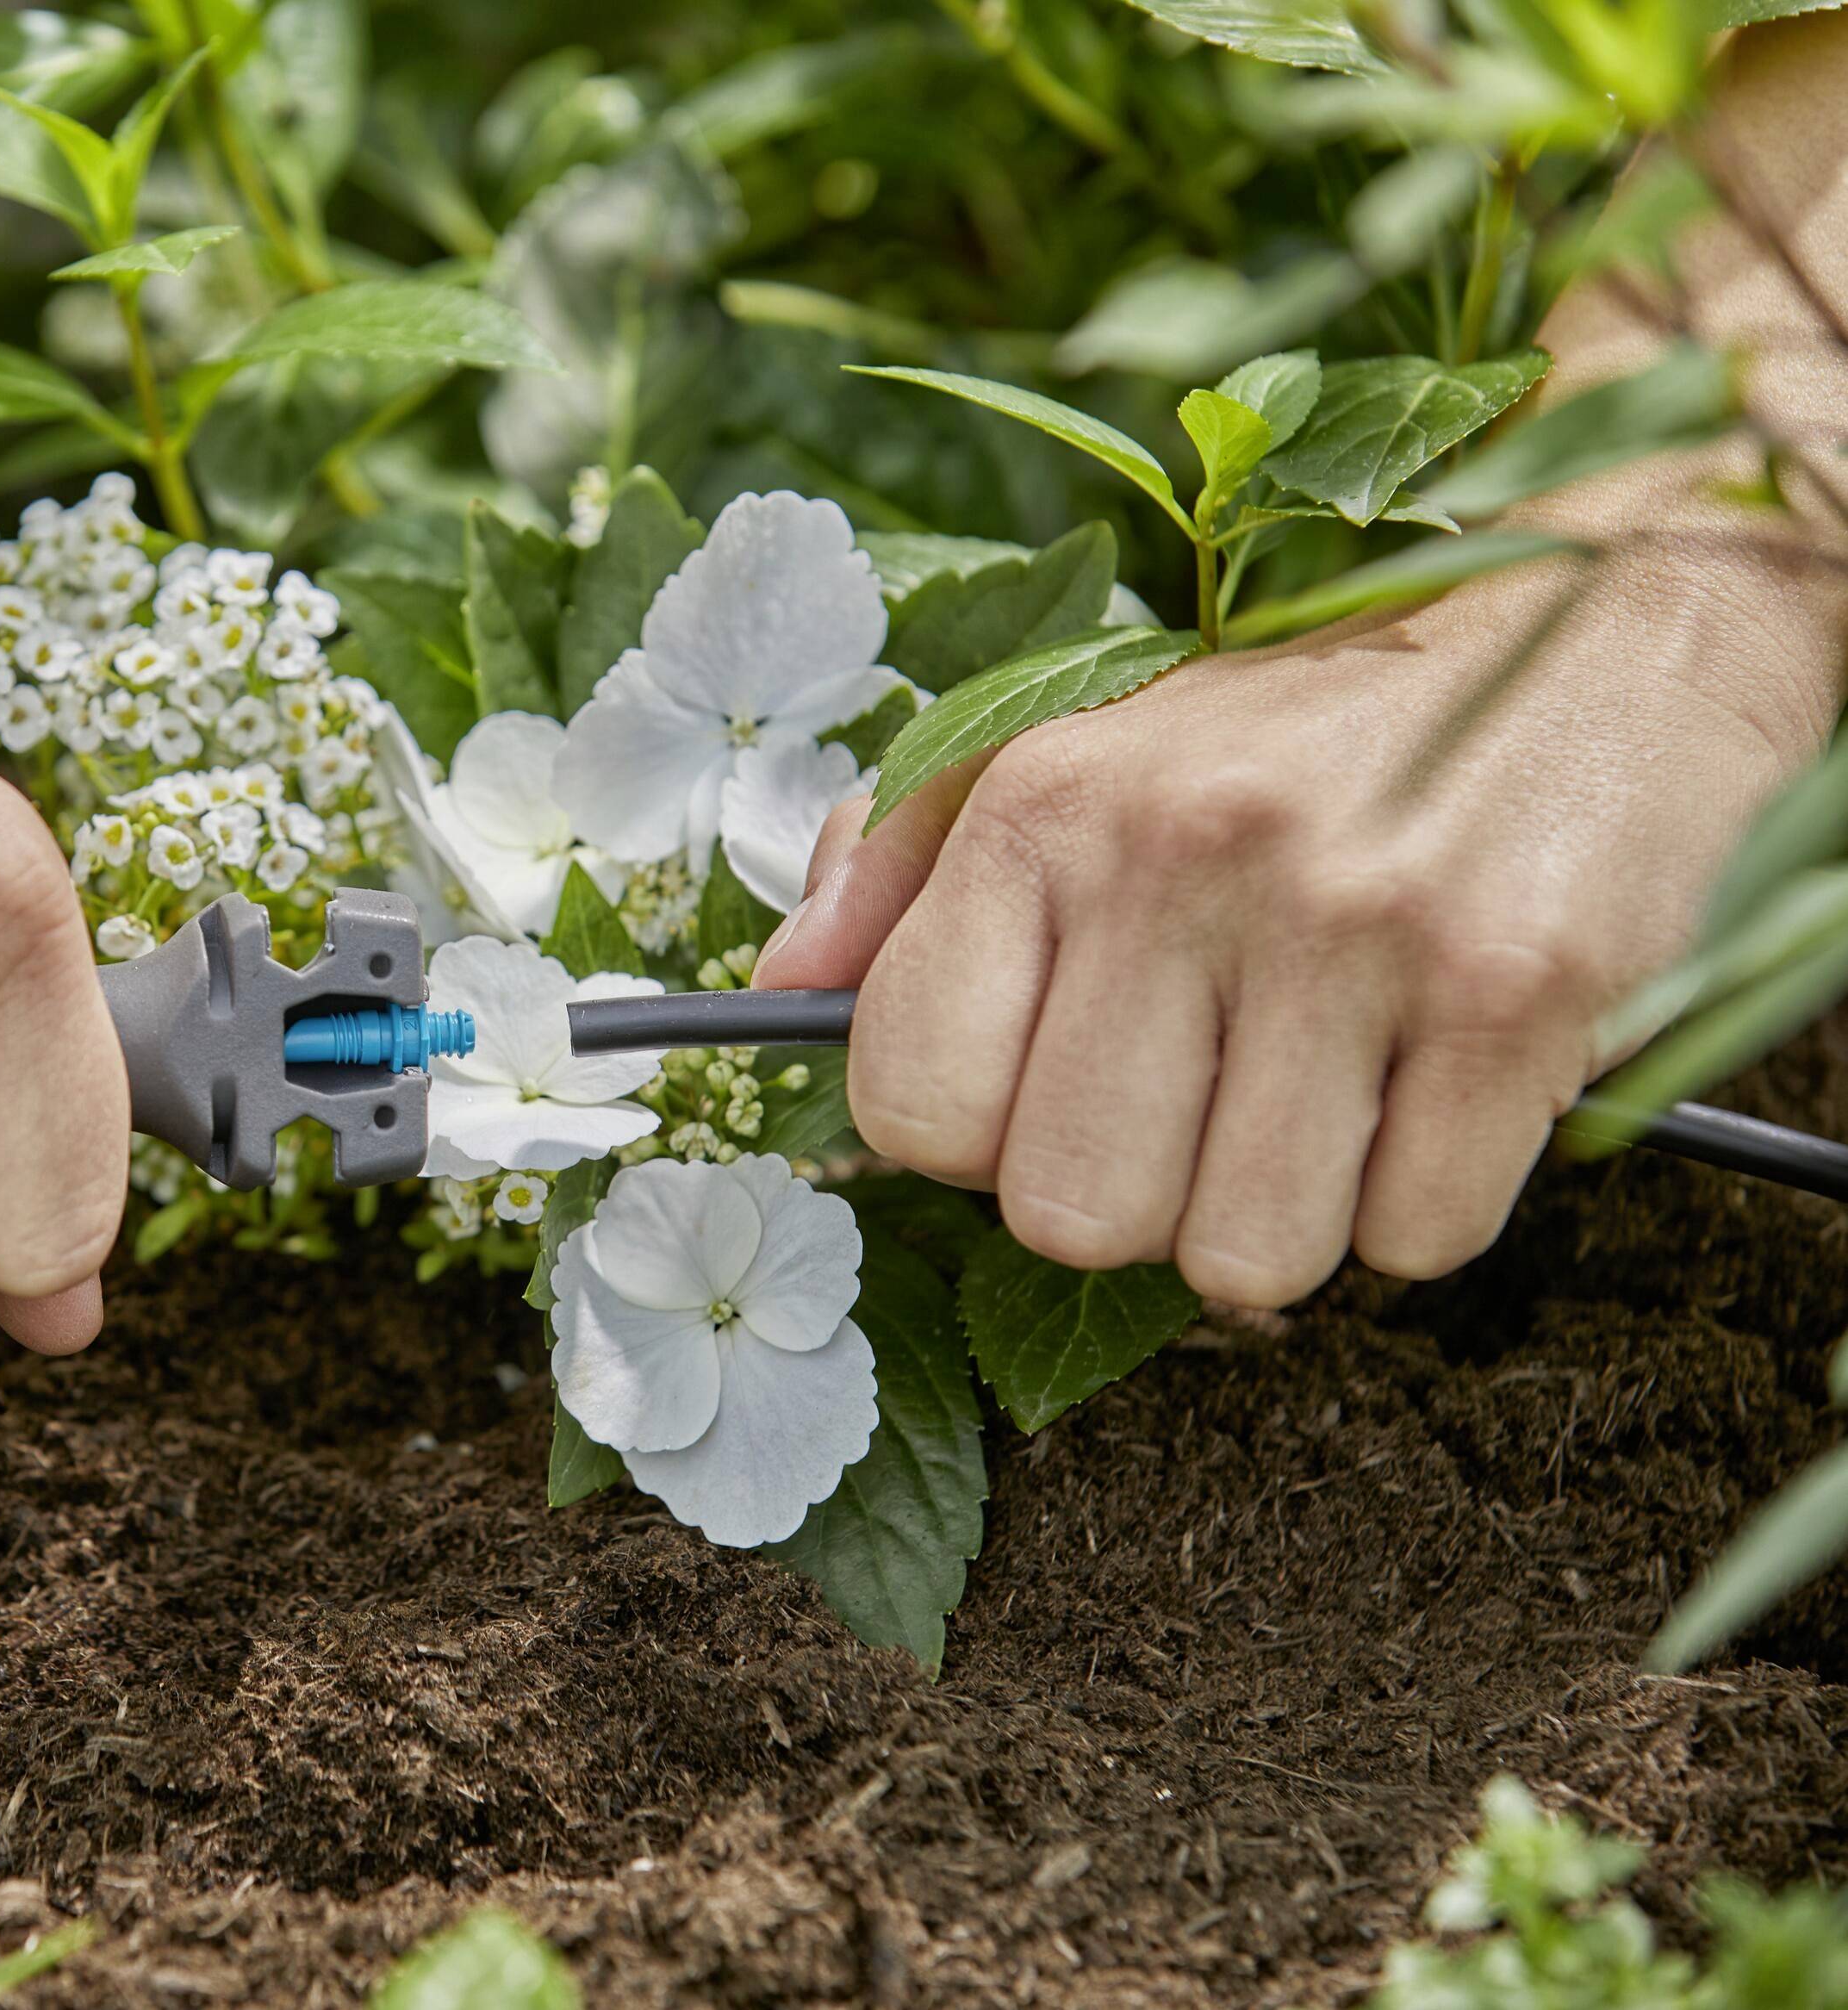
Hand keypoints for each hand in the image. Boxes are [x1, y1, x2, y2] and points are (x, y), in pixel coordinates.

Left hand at [755, 540, 1840, 1307]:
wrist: (1609, 610)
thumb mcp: (1073, 745)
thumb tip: (783, 983)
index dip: (975, 1136)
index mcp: (1049, 805)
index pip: (909, 1104)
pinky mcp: (1523, 990)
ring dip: (1281, 1210)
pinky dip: (1421, 1198)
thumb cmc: (1303, 725)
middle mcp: (1186, 856)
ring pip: (1241, 1260)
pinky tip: (1430, 1080)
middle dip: (1134, 1191)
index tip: (1050, 1080)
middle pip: (1068, 1214)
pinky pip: (1414, 1241)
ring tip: (1324, 1077)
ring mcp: (1359, 925)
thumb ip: (903, 864)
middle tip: (1206, 1088)